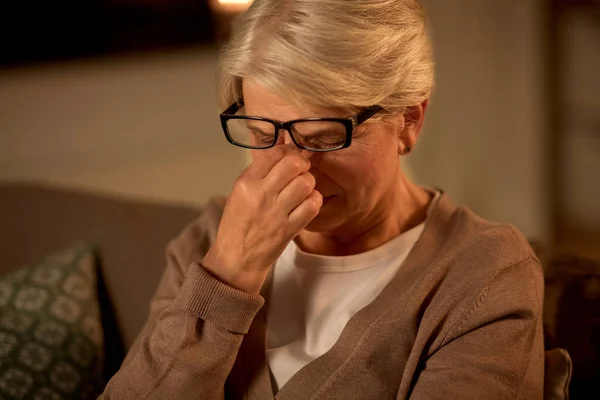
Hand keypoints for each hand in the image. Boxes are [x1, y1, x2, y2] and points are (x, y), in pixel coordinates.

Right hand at [202, 144, 321, 293]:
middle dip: (302, 164)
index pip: (275, 153)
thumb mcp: (240, 191)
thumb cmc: (238, 223)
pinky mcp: (289, 229)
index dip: (289, 150)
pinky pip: (312, 205)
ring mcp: (276, 213)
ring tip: (303, 189)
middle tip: (302, 169)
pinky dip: (314, 201)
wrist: (236, 258)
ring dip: (309, 183)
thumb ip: (260, 170)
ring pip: (306, 183)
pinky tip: (307, 203)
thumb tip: (281, 145)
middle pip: (294, 164)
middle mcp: (261, 195)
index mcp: (246, 182)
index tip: (293, 154)